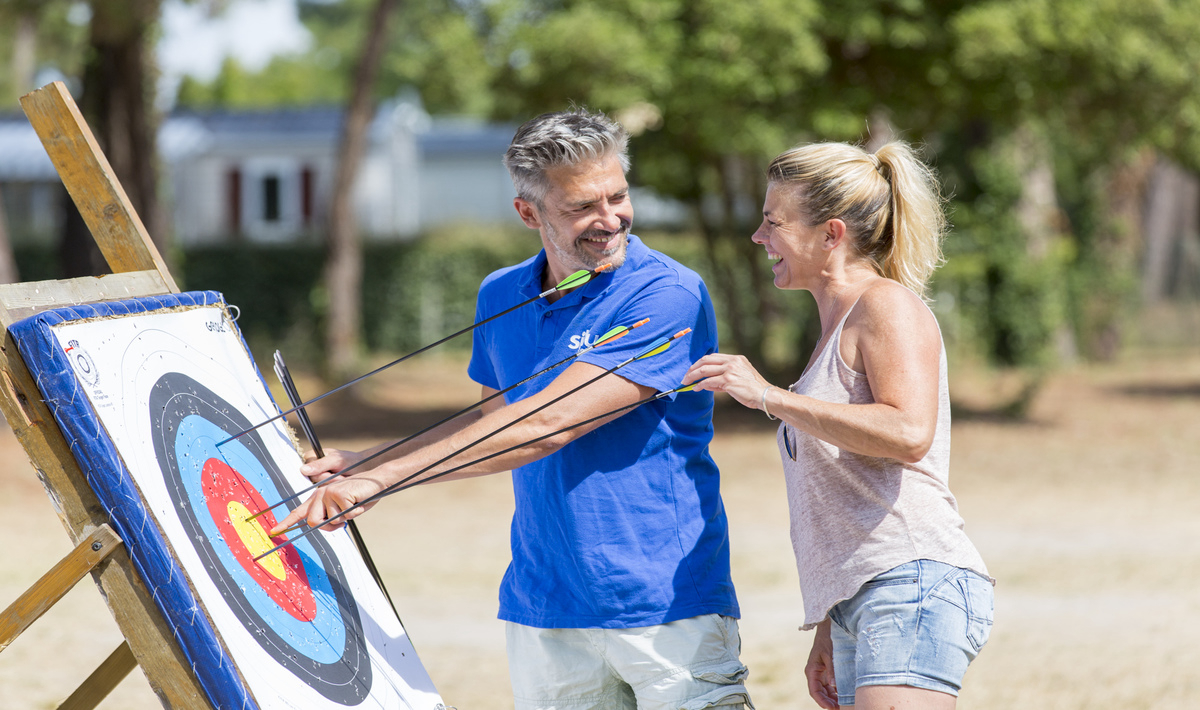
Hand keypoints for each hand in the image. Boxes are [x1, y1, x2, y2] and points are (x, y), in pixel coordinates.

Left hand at [269, 474, 384, 534]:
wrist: (376, 482)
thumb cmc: (361, 497)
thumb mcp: (343, 509)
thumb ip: (330, 516)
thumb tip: (320, 526)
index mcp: (319, 497)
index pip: (299, 512)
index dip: (286, 523)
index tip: (274, 531)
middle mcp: (320, 493)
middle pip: (313, 522)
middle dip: (328, 526)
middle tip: (343, 521)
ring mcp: (328, 493)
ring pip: (329, 521)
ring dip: (344, 519)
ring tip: (352, 506)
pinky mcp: (337, 494)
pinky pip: (343, 516)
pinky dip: (353, 513)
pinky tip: (357, 502)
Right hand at [299, 448, 364, 483]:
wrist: (362, 469)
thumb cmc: (349, 460)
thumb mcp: (335, 460)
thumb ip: (320, 465)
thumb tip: (303, 470)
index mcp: (313, 457)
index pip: (304, 465)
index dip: (315, 469)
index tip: (327, 469)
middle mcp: (314, 468)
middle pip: (312, 477)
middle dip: (326, 476)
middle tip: (337, 472)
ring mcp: (319, 477)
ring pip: (319, 484)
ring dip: (332, 481)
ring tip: (341, 476)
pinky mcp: (325, 485)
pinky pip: (325, 490)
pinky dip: (334, 486)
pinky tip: (341, 481)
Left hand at [681, 353, 771, 410]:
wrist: (764, 395)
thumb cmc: (753, 390)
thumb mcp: (738, 379)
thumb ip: (722, 379)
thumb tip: (705, 383)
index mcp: (736, 359)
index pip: (712, 357)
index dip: (700, 363)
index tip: (692, 370)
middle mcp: (732, 361)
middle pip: (706, 360)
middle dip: (693, 368)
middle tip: (685, 376)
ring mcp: (730, 370)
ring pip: (704, 370)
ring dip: (692, 376)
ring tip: (686, 382)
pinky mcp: (728, 380)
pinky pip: (708, 381)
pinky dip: (700, 385)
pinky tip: (695, 388)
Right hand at [805, 619, 838, 708]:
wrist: (827, 629)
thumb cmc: (826, 640)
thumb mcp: (829, 655)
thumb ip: (831, 670)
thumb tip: (834, 687)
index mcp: (811, 670)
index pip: (814, 691)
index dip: (821, 701)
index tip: (830, 708)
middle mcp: (814, 674)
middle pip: (819, 693)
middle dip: (828, 702)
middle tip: (839, 708)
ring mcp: (820, 673)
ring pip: (824, 691)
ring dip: (832, 698)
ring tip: (842, 704)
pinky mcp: (825, 671)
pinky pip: (829, 685)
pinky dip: (835, 691)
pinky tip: (842, 695)